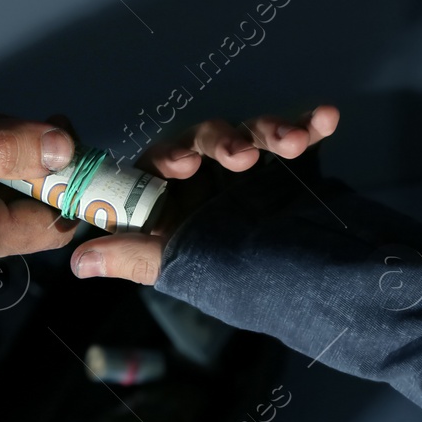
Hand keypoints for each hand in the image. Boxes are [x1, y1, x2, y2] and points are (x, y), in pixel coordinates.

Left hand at [68, 105, 339, 284]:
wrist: (344, 303)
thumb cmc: (261, 292)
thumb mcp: (193, 272)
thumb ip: (138, 257)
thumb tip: (77, 260)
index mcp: (181, 215)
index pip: (157, 170)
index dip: (166, 159)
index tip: (181, 163)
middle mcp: (213, 194)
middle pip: (204, 143)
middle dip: (220, 141)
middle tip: (242, 155)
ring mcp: (258, 180)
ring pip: (250, 134)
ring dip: (269, 129)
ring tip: (291, 142)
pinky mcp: (298, 171)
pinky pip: (299, 136)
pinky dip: (310, 123)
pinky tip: (325, 118)